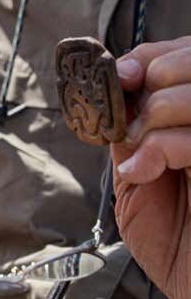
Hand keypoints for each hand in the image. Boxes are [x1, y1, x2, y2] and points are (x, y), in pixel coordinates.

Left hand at [112, 37, 190, 298]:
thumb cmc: (176, 244)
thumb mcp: (137, 182)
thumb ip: (130, 138)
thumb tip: (114, 97)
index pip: (177, 54)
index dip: (145, 58)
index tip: (119, 75)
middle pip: (188, 59)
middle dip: (150, 84)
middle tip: (134, 125)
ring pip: (189, 91)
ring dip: (154, 117)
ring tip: (143, 154)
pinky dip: (161, 146)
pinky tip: (147, 169)